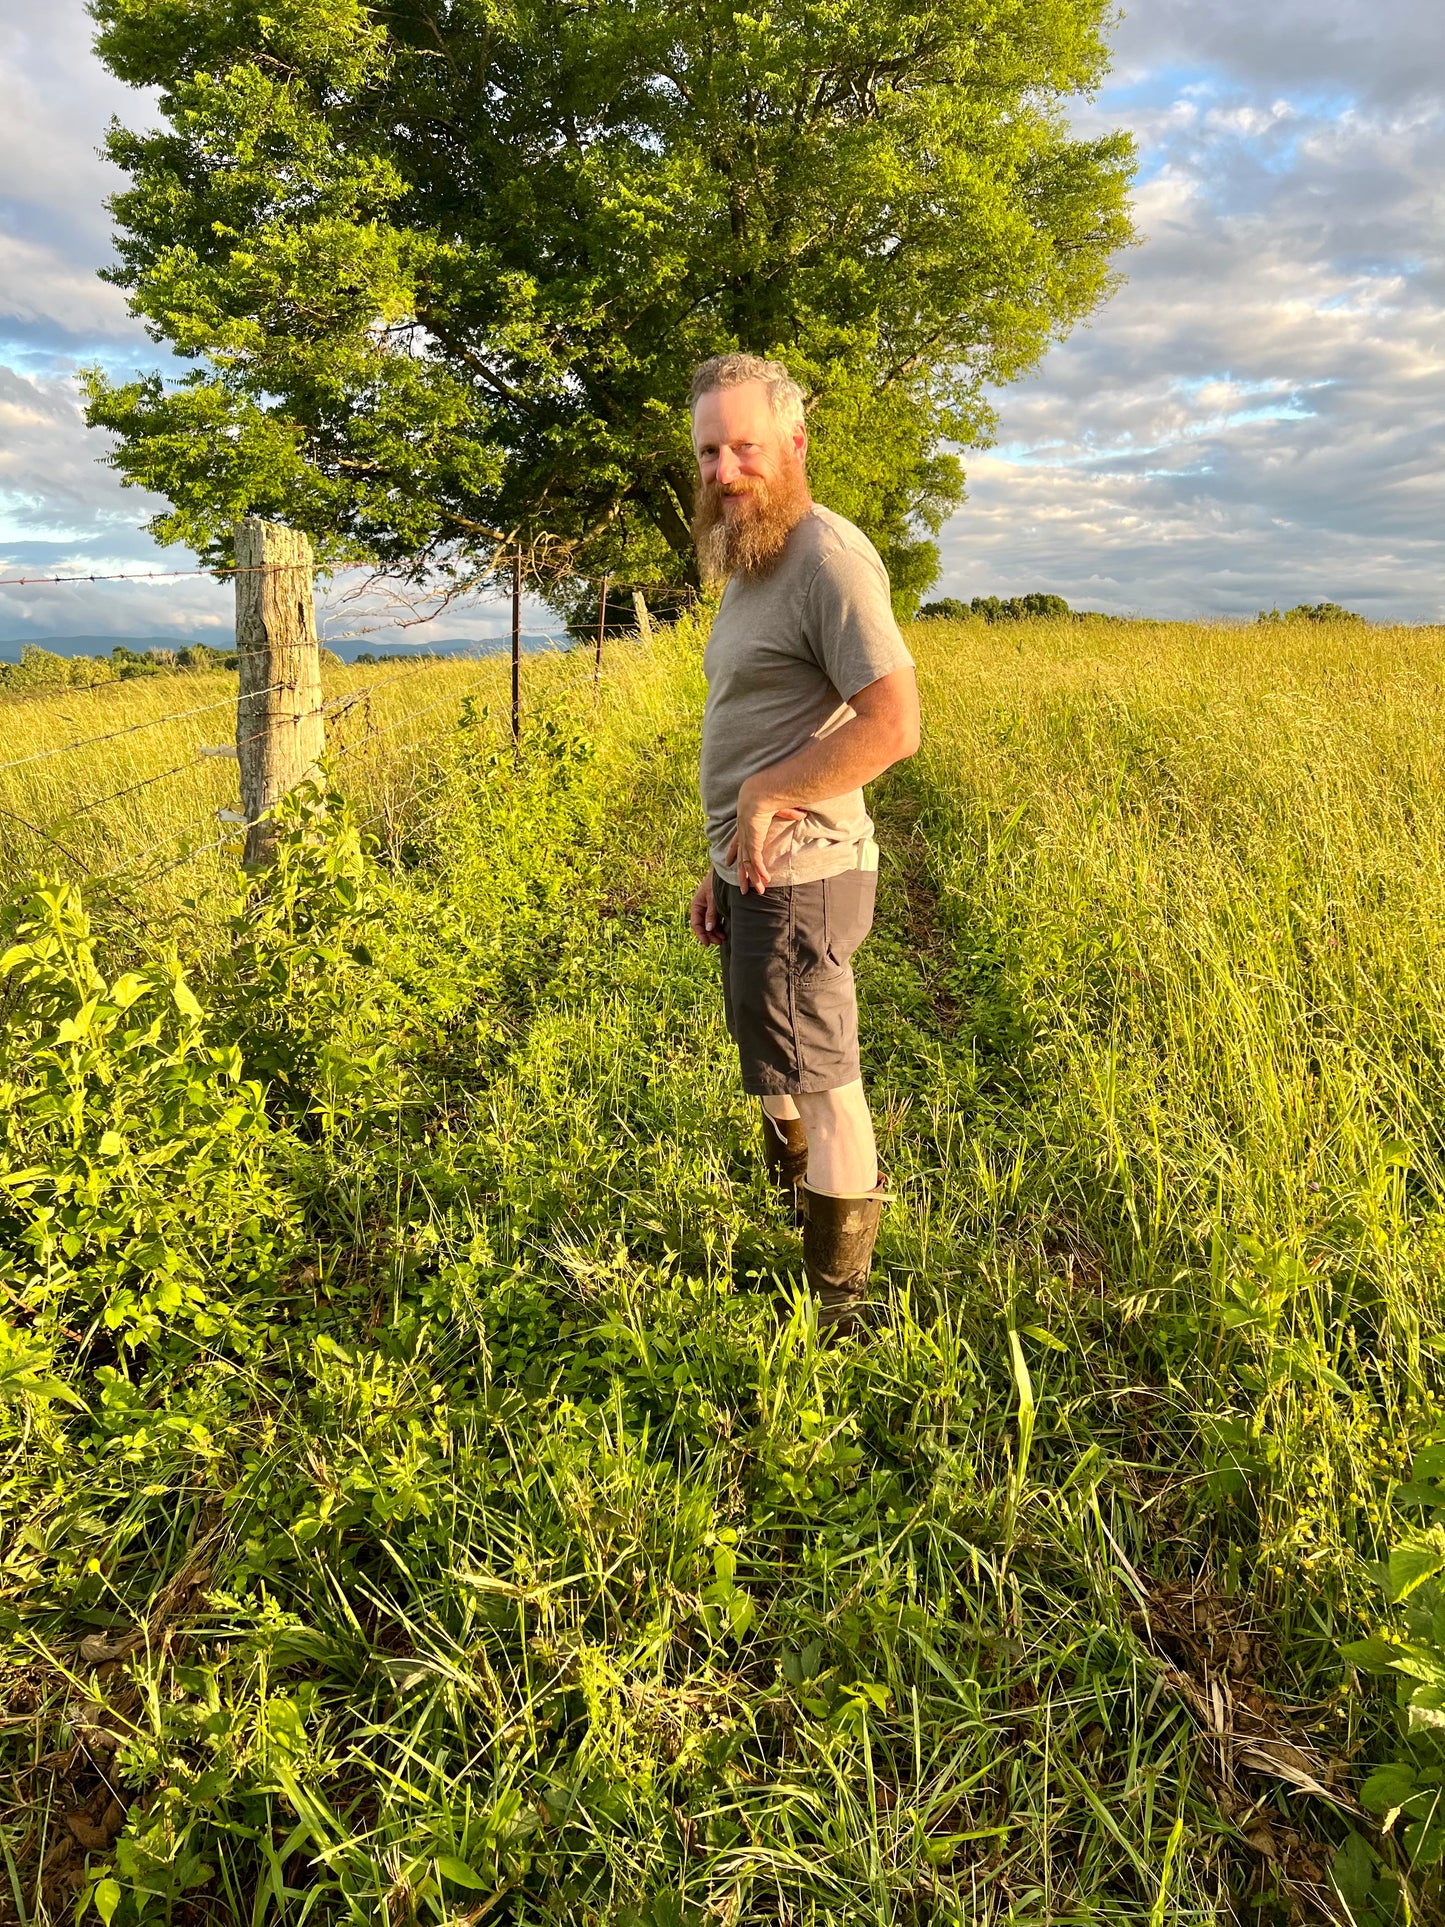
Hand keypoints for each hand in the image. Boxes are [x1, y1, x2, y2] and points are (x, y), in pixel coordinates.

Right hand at [689, 872, 724, 945]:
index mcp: (696, 905)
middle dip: (710, 936)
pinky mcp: (716, 908)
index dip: (701, 935)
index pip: (696, 924)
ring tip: (723, 939)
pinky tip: (725, 933)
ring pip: (710, 925)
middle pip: (703, 926)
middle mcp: (701, 908)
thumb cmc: (716, 883)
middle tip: (719, 942)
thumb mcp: (713, 899)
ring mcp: (709, 909)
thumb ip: (711, 914)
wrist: (725, 873)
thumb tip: (708, 929)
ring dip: (715, 933)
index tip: (707, 944)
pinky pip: (716, 921)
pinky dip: (720, 927)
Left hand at [725, 777, 806, 892]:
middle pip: (741, 859)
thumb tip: (802, 815)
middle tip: (742, 888)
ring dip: (754, 879)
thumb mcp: (780, 807)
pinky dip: (760, 872)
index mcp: (745, 825)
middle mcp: (743, 835)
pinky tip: (765, 880)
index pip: (737, 842)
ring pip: (748, 864)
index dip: (733, 852)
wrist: (759, 793)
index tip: (729, 861)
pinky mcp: (753, 843)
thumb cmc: (768, 795)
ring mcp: (747, 840)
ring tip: (758, 891)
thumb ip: (789, 813)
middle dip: (742, 875)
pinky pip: (756, 862)